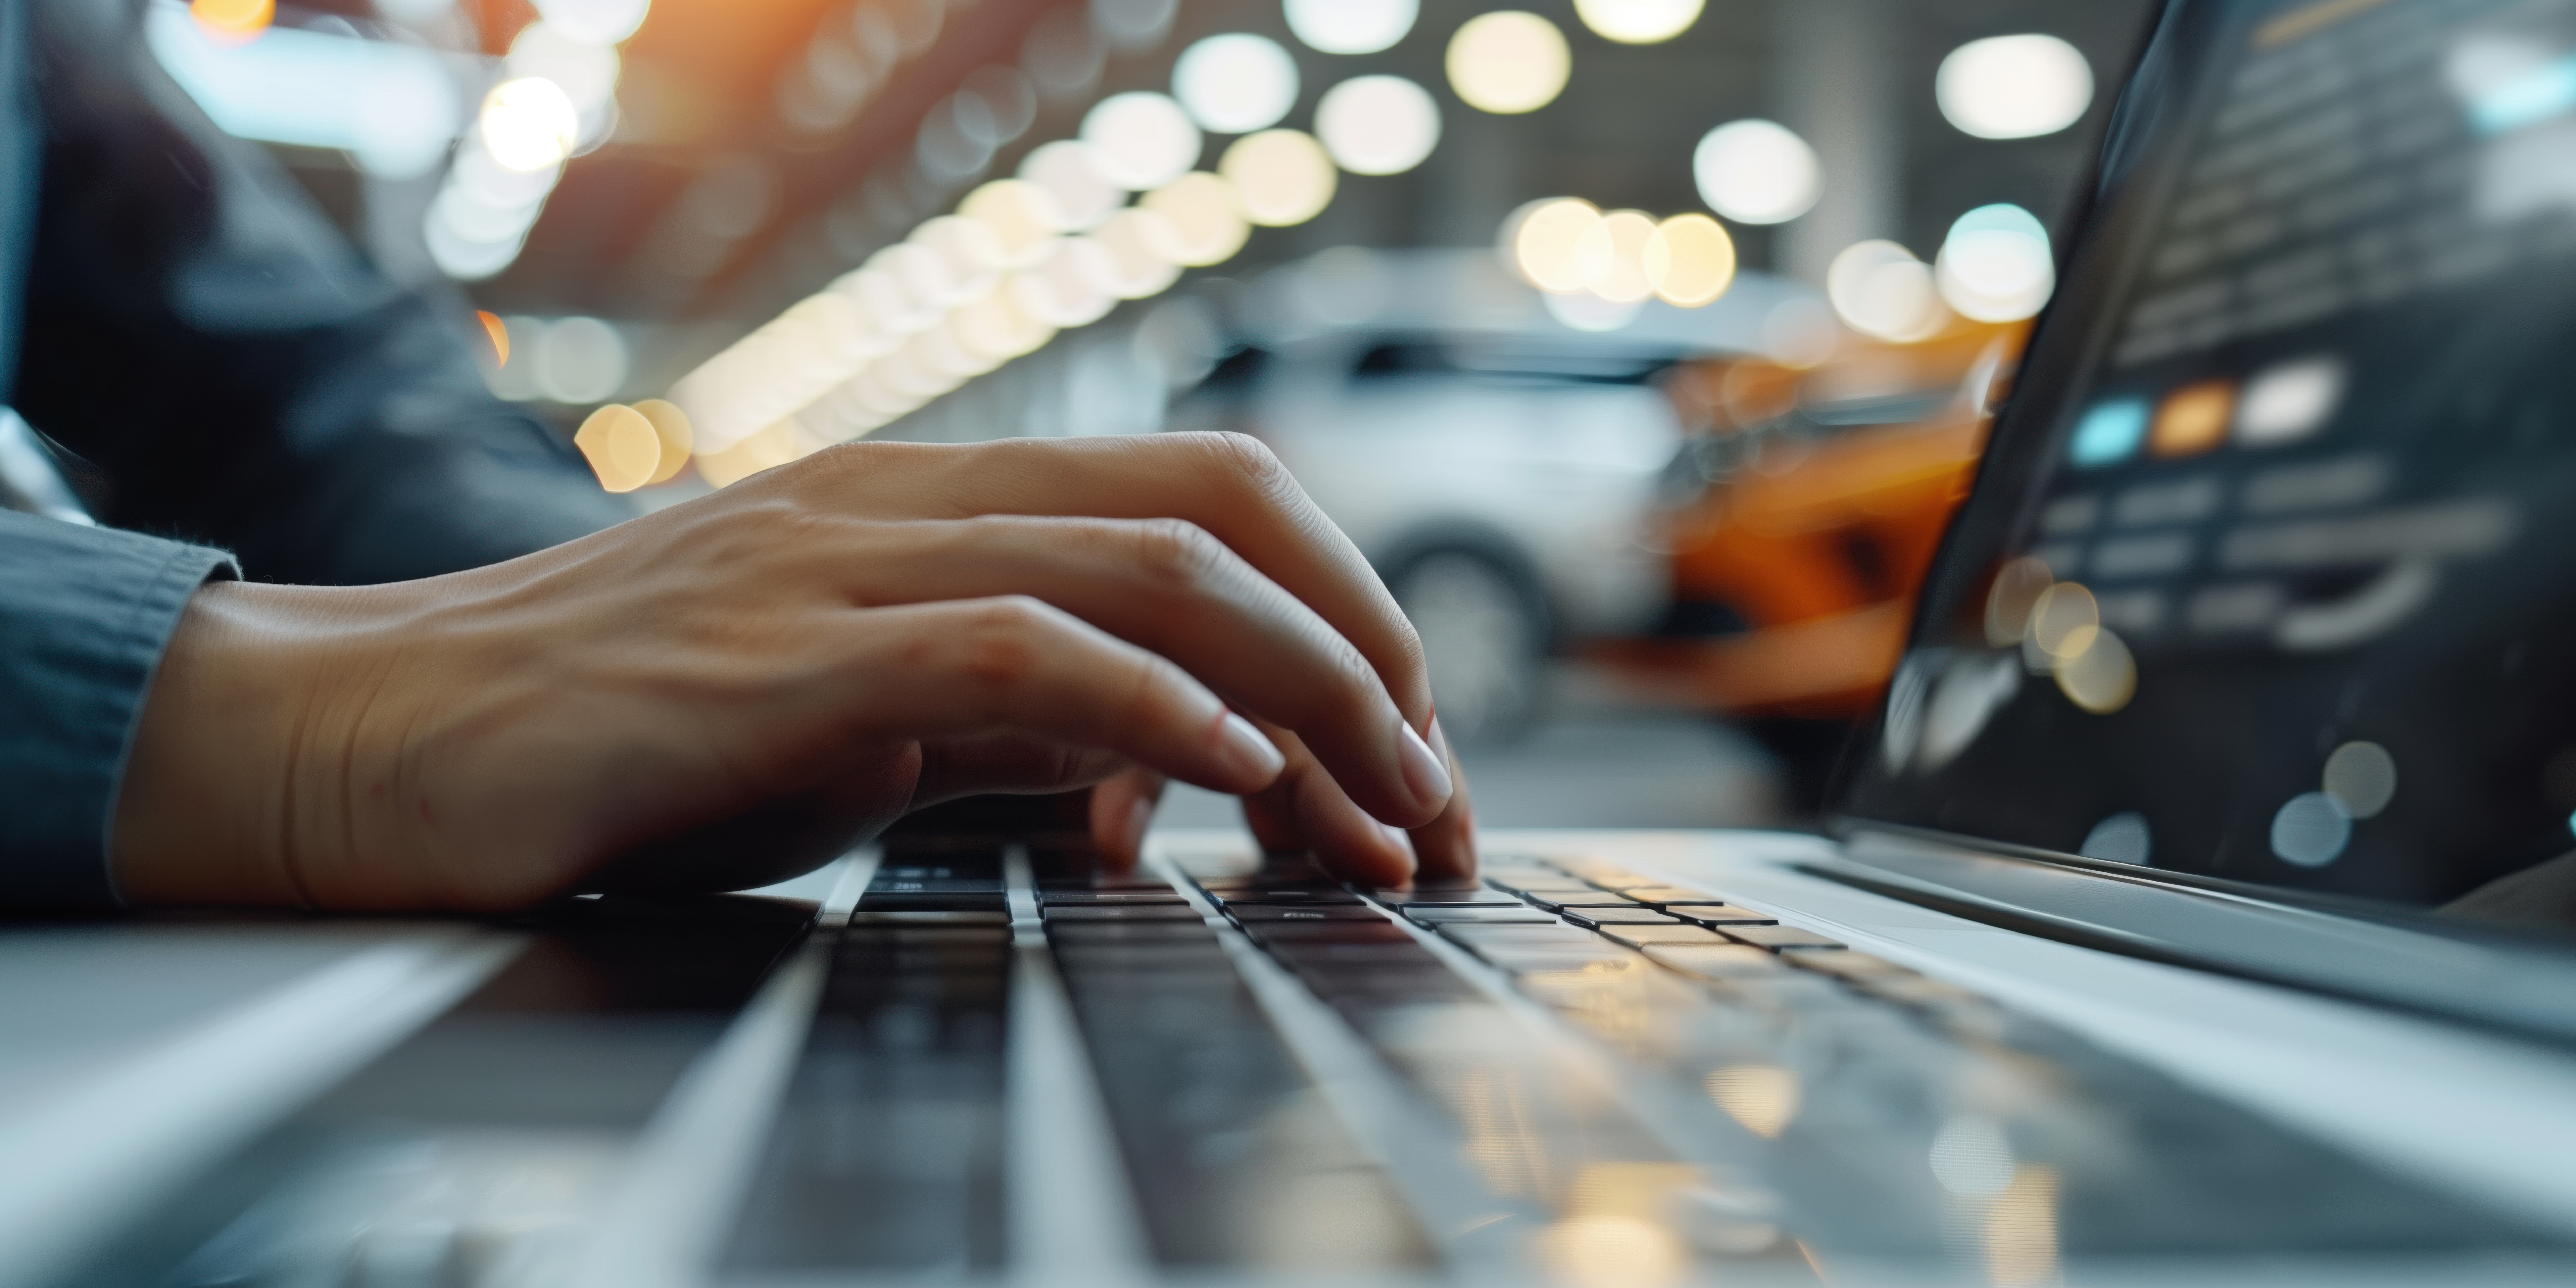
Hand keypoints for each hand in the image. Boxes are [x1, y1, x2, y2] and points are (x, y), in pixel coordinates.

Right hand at [111, 434, 1474, 908]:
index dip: (1336, 605)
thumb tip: (1159, 764)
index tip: (1403, 735)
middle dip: (1364, 645)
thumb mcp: (853, 725)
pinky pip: (1008, 647)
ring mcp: (835, 568)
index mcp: (928, 507)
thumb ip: (1000, 725)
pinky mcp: (774, 660)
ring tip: (1383, 801)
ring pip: (1143, 569)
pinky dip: (1147, 706)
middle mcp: (903, 506)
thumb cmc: (615, 738)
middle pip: (1213, 512)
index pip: (1198, 497)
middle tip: (1438, 778)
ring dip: (1300, 692)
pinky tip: (1228, 771)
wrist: (380, 738)